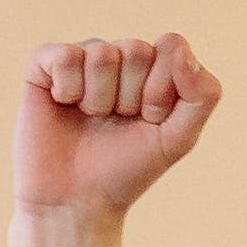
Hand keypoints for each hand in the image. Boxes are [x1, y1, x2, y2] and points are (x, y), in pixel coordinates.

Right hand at [6, 34, 220, 246]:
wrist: (75, 202)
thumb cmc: (127, 170)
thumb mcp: (178, 138)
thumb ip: (202, 94)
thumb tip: (177, 44)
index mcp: (153, 67)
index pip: (171, 47)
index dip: (162, 91)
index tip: (150, 120)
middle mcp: (118, 56)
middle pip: (136, 50)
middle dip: (130, 97)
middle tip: (117, 122)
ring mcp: (82, 58)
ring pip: (102, 54)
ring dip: (99, 99)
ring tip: (91, 118)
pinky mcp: (45, 65)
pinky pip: (66, 56)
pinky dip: (68, 90)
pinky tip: (64, 105)